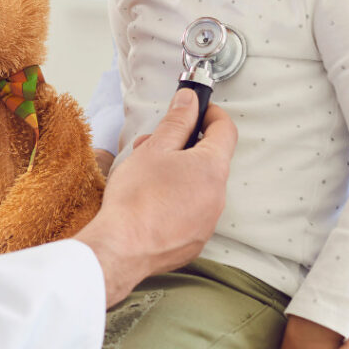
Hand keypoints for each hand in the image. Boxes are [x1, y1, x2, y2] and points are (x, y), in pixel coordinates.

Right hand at [74, 88, 235, 306]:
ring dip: (179, 172)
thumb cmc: (136, 197)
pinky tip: (152, 201)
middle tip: (155, 145)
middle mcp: (218, 196)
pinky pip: (193, 210)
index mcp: (212, 168)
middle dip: (184, 146)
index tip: (195, 109)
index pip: (225, 130)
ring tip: (147, 174)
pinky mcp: (196, 240)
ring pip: (200, 185)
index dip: (211, 114)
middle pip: (210, 158)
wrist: (122, 248)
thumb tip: (190, 100)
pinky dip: (178, 199)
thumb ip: (177, 121)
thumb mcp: (154, 148)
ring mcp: (209, 221)